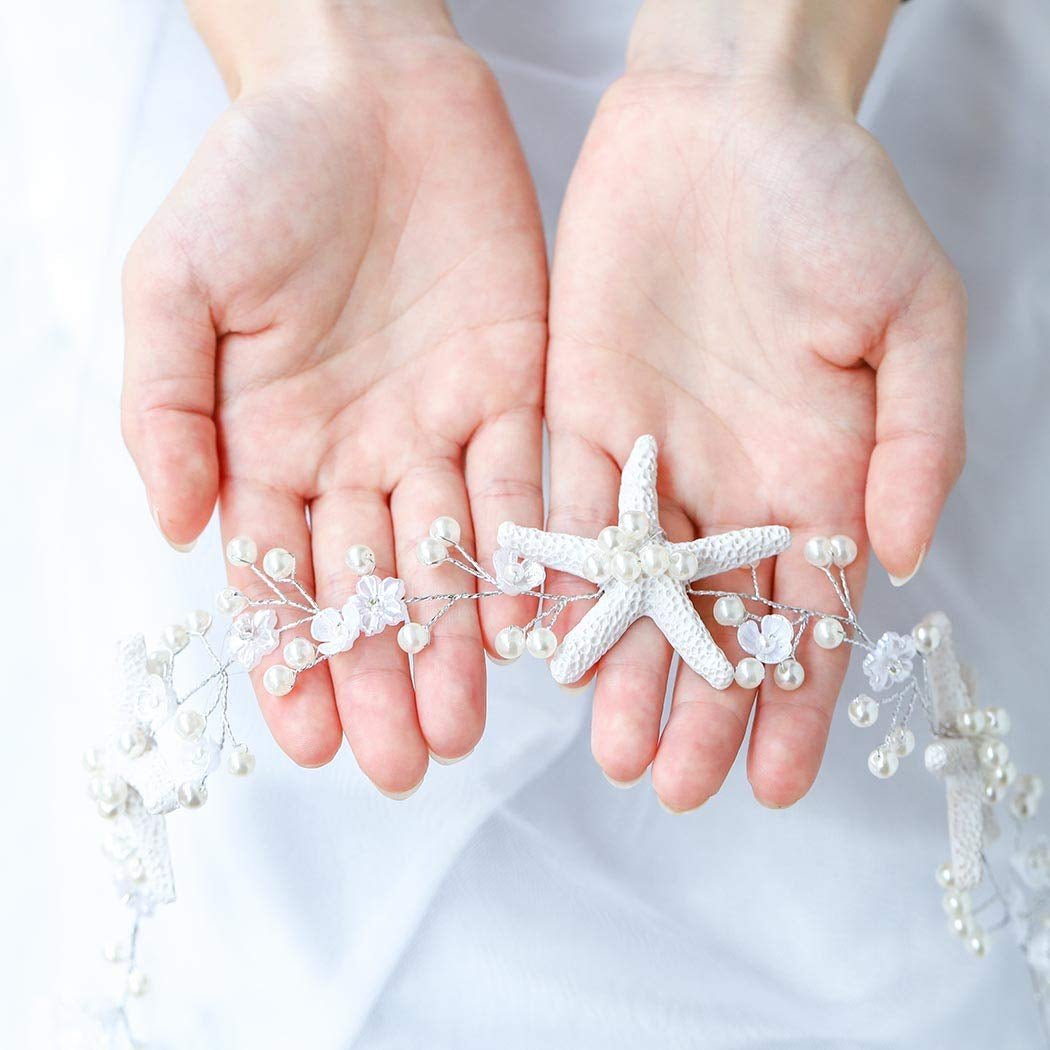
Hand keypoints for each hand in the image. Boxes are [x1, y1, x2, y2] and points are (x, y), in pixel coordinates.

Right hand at [121, 2, 546, 791]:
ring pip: (451, 560)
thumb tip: (176, 528)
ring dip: (456, 643)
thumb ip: (167, 410)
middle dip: (383, 679)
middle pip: (372, 591)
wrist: (365, 93)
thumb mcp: (175, 286)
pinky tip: (527, 621)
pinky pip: (521, 486)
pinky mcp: (516, 391)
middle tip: (401, 762)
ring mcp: (440, 429)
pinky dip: (524, 553)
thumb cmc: (256, 177)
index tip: (307, 740)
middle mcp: (359, 455)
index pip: (278, 579)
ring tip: (462, 726)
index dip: (291, 661)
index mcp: (271, 444)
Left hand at [545, 0, 965, 810]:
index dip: (796, 702)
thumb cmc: (832, 204)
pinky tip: (540, 644)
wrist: (724, 124)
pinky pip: (561, 516)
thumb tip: (902, 558)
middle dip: (696, 706)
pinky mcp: (575, 419)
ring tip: (607, 744)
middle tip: (670, 782)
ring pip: (631, 590)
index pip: (805, 616)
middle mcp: (725, 486)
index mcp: (813, 475)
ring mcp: (648, 460)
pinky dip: (553, 580)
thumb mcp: (910, 315)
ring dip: (620, 667)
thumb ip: (915, 439)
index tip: (779, 782)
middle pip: (710, 623)